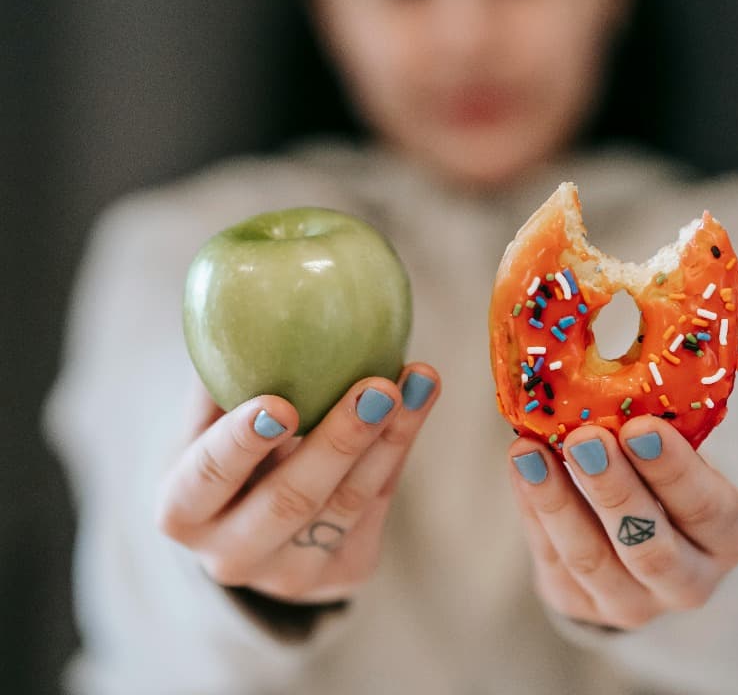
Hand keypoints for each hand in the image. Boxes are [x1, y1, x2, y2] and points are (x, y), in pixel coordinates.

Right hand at [157, 364, 438, 602]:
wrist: (251, 528)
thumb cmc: (224, 453)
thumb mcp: (204, 423)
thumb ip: (221, 377)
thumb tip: (244, 298)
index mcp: (182, 512)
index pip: (207, 478)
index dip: (241, 443)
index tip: (280, 403)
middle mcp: (231, 556)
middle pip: (290, 500)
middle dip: (339, 441)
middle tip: (377, 387)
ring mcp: (290, 576)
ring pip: (348, 504)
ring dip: (390, 438)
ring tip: (418, 381)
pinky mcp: (344, 574)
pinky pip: (378, 505)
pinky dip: (399, 448)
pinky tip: (419, 401)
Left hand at [508, 416, 737, 629]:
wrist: (638, 543)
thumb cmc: (664, 478)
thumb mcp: (679, 456)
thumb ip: (657, 430)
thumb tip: (612, 371)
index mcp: (728, 537)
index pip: (708, 509)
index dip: (674, 470)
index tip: (640, 426)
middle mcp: (688, 582)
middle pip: (650, 547)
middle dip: (614, 490)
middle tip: (585, 438)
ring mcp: (632, 604)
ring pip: (591, 559)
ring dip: (557, 501)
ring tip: (530, 451)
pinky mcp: (579, 606)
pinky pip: (551, 557)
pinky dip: (533, 508)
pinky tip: (522, 466)